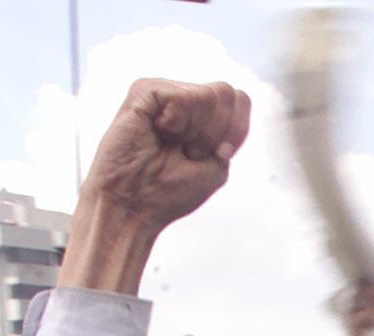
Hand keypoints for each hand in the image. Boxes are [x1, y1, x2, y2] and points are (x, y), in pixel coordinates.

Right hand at [82, 79, 250, 229]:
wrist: (132, 207)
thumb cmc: (168, 194)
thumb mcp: (216, 169)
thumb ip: (234, 134)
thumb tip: (238, 95)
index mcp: (201, 116)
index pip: (240, 99)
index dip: (237, 130)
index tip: (214, 155)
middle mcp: (183, 99)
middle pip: (227, 94)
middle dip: (215, 133)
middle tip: (186, 153)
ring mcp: (163, 92)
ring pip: (209, 94)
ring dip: (196, 131)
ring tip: (168, 145)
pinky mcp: (144, 90)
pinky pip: (183, 95)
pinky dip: (177, 122)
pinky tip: (156, 131)